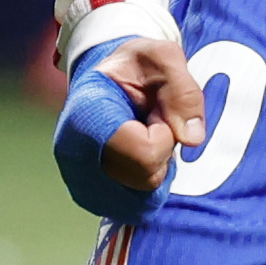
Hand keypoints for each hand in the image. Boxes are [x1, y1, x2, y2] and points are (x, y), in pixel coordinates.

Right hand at [54, 29, 204, 220]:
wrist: (107, 80)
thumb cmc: (135, 67)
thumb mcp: (165, 59)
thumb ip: (184, 92)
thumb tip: (192, 139)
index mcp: (87, 114)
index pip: (144, 153)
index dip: (163, 136)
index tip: (153, 117)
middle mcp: (74, 154)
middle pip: (147, 177)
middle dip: (163, 150)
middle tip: (151, 122)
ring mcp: (79, 180)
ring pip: (145, 194)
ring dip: (157, 166)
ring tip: (143, 135)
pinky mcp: (91, 197)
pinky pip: (138, 205)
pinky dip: (148, 181)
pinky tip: (137, 155)